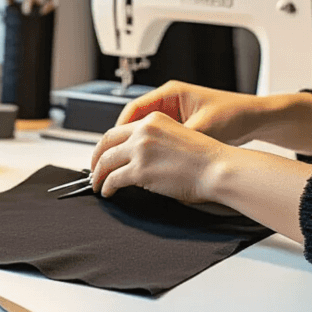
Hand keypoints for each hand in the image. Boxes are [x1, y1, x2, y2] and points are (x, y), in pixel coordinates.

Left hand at [91, 110, 224, 204]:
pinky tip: (108, 192)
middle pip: (106, 143)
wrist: (218, 168)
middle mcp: (144, 131)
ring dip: (98, 175)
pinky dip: (106, 186)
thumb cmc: (206, 158)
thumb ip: (155, 142)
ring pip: (105, 162)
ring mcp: (140, 150)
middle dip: (96, 159)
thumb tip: (139, 158)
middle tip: (93, 171)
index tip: (103, 154)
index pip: (119, 130)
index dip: (106, 144)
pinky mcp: (140, 170)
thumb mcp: (177, 137)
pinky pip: (113, 179)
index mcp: (153, 120)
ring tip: (97, 185)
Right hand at [115, 80, 311, 155]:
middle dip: (121, 140)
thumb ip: (180, 138)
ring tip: (124, 164)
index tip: (110, 147)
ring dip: (134, 146)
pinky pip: (156, 138)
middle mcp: (169, 101)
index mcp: (171, 93)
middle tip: (110, 159)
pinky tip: (146, 164)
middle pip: (133, 120)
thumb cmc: (234, 115)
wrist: (256, 118)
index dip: (119, 130)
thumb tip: (158, 154)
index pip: (133, 109)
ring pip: (143, 130)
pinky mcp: (181, 126)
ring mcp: (174, 113)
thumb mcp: (204, 127)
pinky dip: (149, 150)